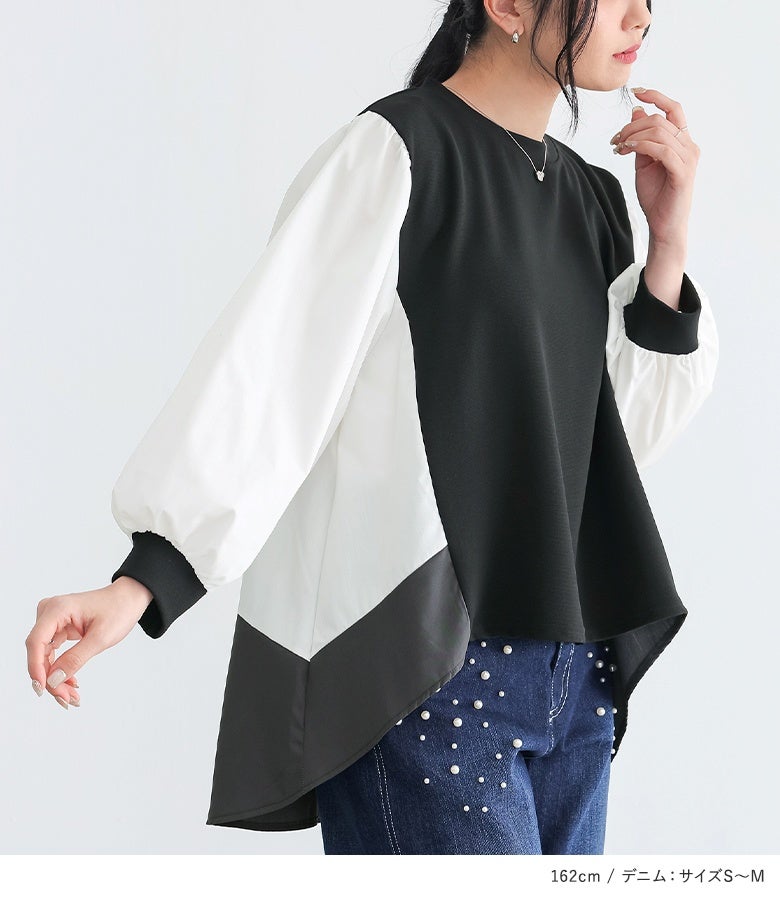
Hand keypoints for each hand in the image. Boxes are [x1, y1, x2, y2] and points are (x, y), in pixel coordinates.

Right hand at [25, 578, 152, 708]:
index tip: (43, 689)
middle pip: (39, 652)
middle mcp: (49, 613)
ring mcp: (51, 621)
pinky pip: (52, 653)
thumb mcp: (101, 638)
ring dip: (55, 678)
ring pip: (44, 656)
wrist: (128, 599)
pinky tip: (71, 682)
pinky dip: (60, 669)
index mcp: (58, 609)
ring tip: (72, 696)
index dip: (36, 667)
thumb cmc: (118, 610)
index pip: (36, 642)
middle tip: (67, 699)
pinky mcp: (57, 628)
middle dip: (50, 679)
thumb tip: (52, 680)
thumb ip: (75, 659)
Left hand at [610, 87, 700, 250]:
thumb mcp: (643, 163)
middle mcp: (689, 146)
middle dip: (633, 125)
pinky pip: (661, 150)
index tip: (636, 91)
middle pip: (661, 119)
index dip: (656, 96)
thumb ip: (641, 139)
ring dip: (633, 135)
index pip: (673, 109)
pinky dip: (642, 146)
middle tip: (615, 139)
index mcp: (682, 142)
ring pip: (660, 132)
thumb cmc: (655, 196)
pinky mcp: (683, 173)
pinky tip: (627, 150)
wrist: (663, 225)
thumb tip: (637, 111)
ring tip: (618, 147)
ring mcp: (688, 159)